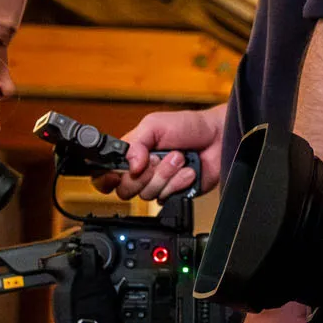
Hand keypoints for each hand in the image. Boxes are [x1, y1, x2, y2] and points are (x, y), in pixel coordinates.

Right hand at [92, 104, 226, 200]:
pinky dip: (179, 183)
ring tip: (179, 159)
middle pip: (125, 189)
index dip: (107, 178)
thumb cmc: (187, 126)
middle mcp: (142, 172)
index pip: (106, 174)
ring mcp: (159, 185)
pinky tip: (188, 172)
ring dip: (165, 174)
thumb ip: (136, 143)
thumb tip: (129, 166)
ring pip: (147, 194)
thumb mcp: (154, 124)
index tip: (118, 173)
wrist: (217, 137)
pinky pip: (167, 198)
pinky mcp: (175, 195)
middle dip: (145, 172)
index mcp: (131, 155)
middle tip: (158, 157)